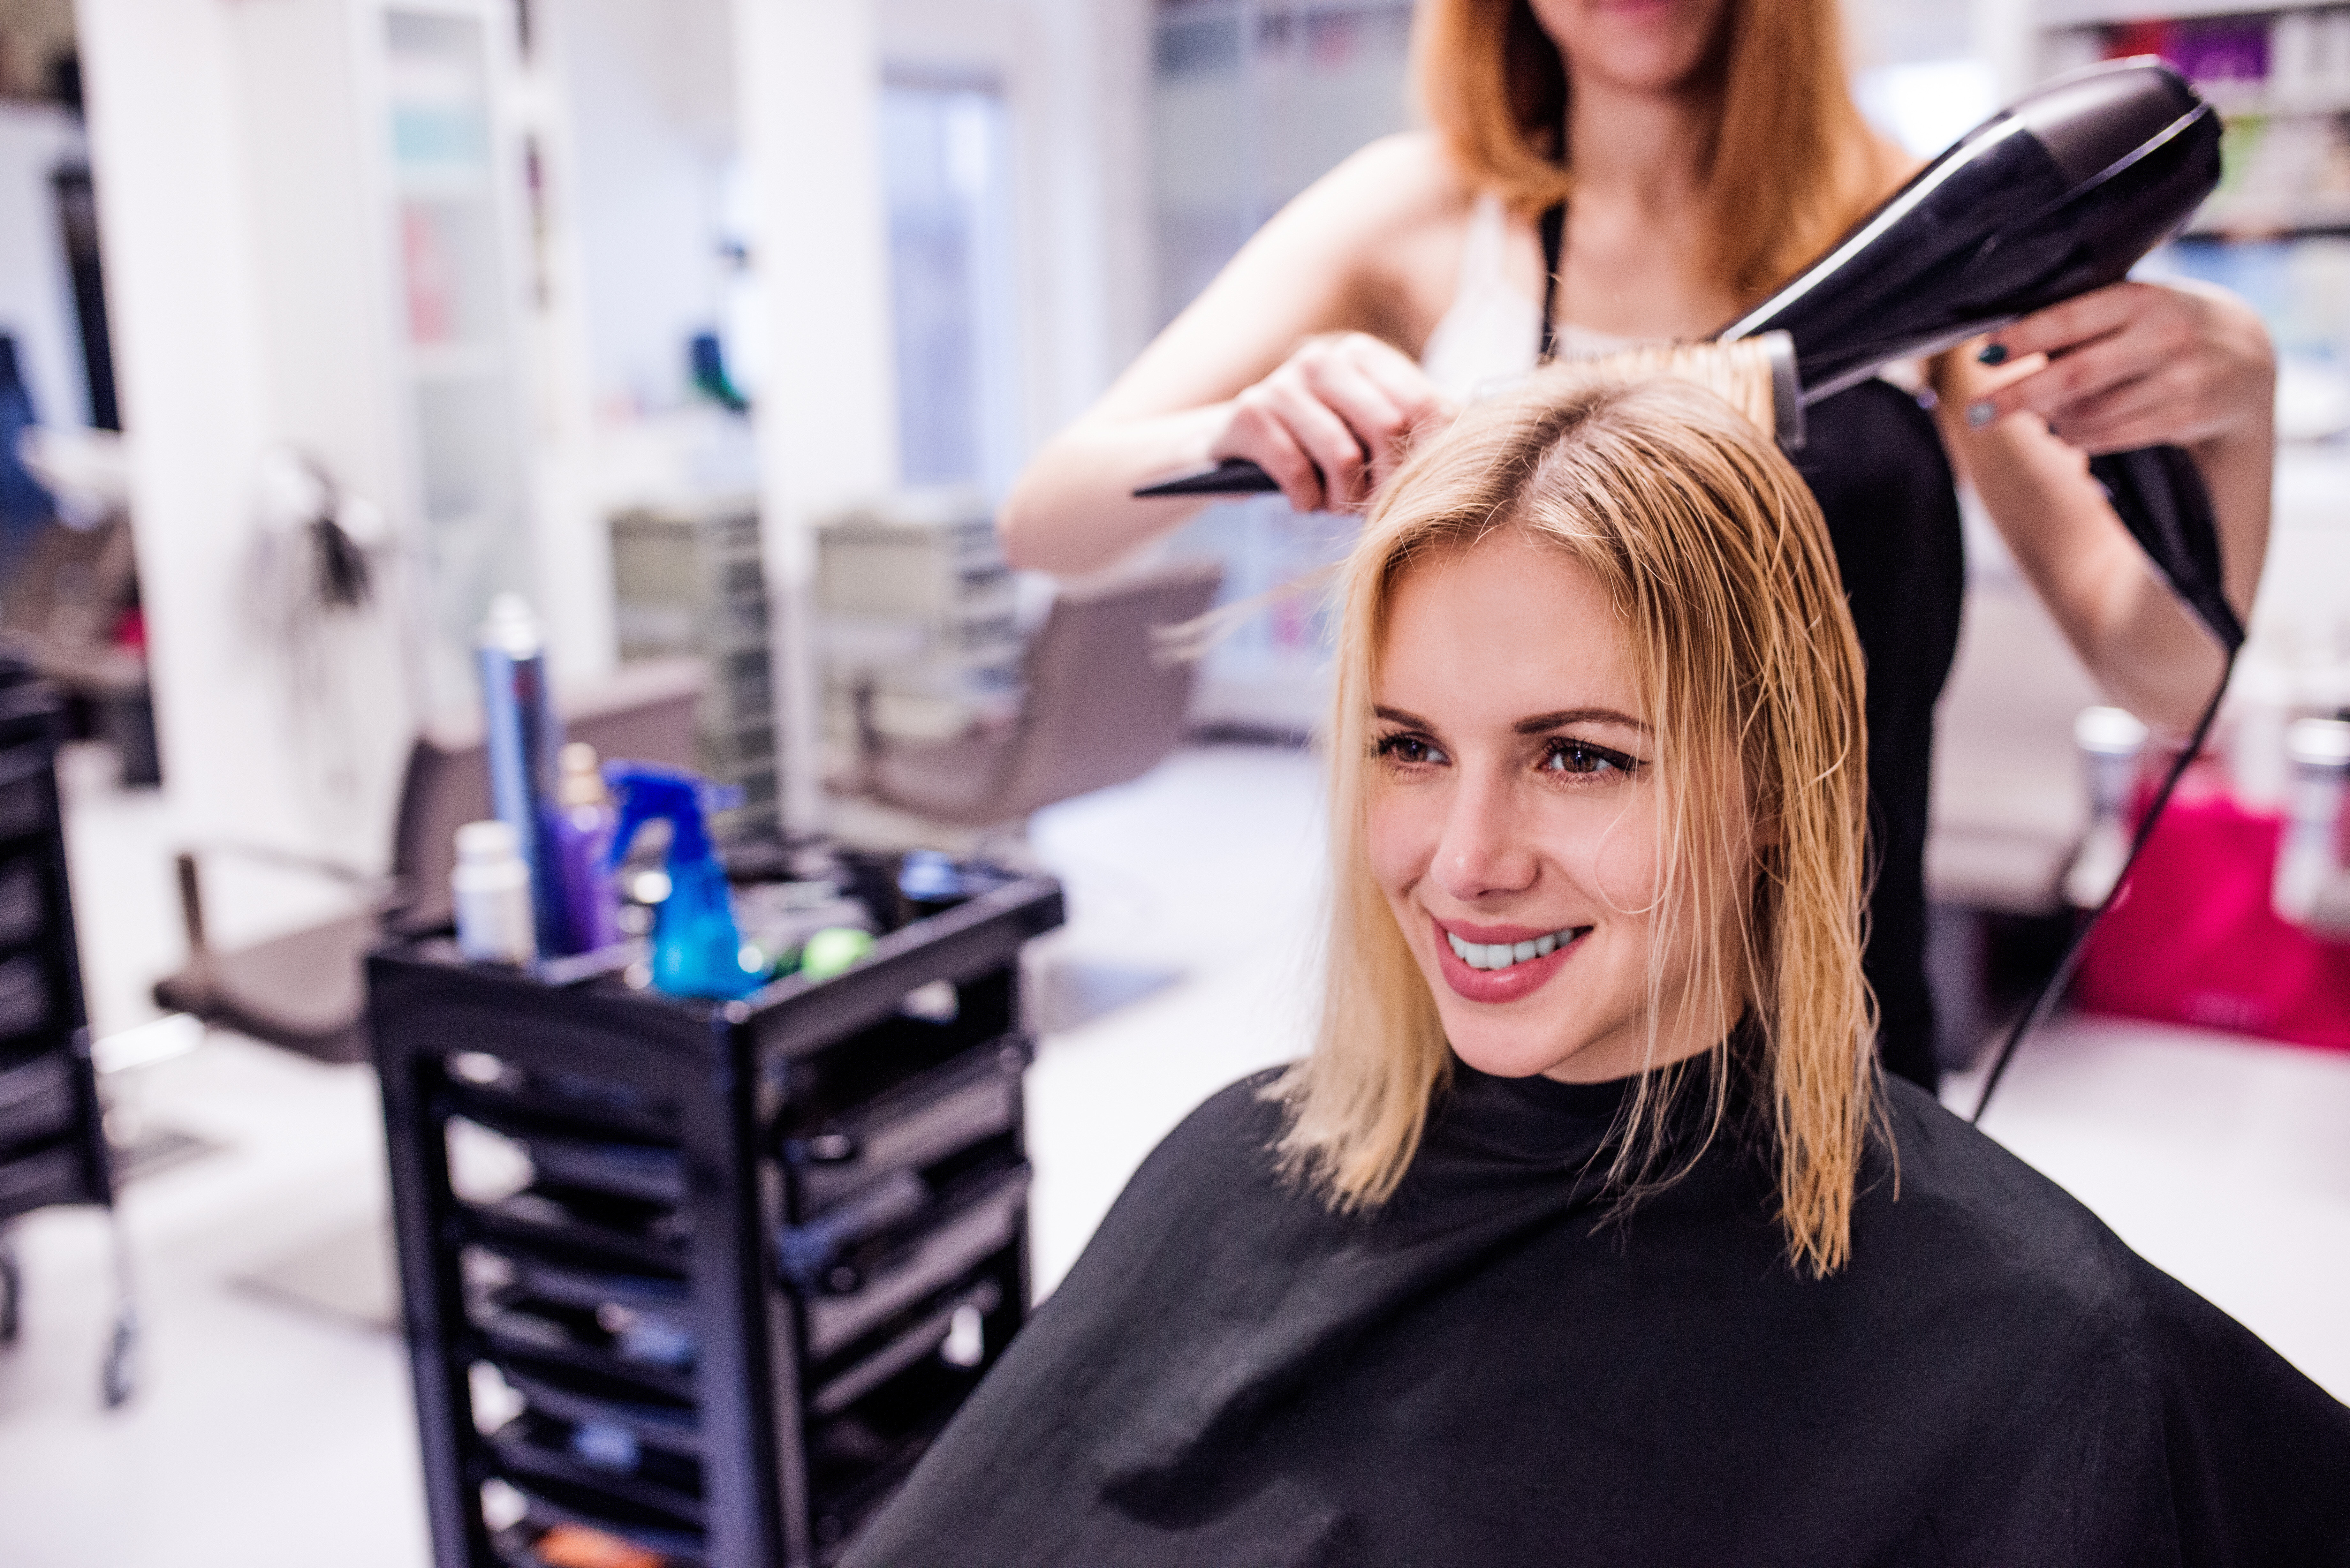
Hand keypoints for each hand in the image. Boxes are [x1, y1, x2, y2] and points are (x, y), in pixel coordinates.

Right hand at [1210, 332, 1454, 512]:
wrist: (1239, 445)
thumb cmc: (1321, 442)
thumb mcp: (1369, 428)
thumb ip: (1419, 427)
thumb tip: (1479, 449)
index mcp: (1364, 353)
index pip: (1422, 404)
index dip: (1427, 458)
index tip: (1418, 491)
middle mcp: (1324, 357)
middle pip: (1387, 427)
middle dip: (1387, 482)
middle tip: (1375, 509)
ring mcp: (1283, 381)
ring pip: (1342, 455)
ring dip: (1343, 498)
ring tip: (1335, 504)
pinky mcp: (1249, 412)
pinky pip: (1295, 470)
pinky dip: (1306, 500)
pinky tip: (1303, 501)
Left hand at [1963, 280, 2273, 455]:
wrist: (2249, 356)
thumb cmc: (2167, 326)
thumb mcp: (2133, 308)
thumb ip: (2080, 321)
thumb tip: (2002, 350)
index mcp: (2140, 297)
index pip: (2067, 319)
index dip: (2021, 340)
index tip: (1984, 356)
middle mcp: (2162, 334)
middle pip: (2073, 375)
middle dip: (2017, 397)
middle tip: (1977, 414)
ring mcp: (2179, 377)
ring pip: (2088, 413)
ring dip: (2052, 422)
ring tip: (2038, 417)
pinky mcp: (2186, 415)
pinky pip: (2111, 436)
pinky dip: (2079, 438)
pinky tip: (2069, 431)